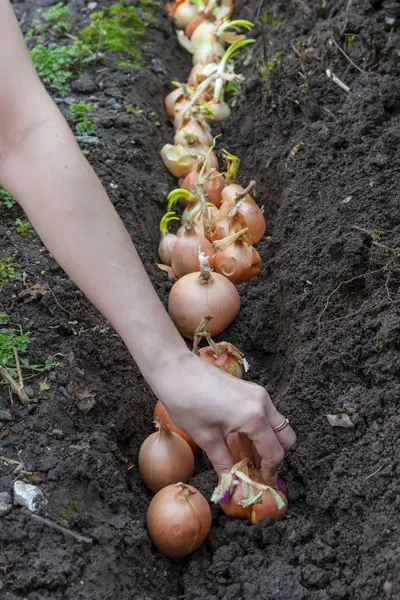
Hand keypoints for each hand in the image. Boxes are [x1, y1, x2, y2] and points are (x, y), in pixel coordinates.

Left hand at [154, 351, 295, 481]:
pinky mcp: (249, 389)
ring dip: (265, 443)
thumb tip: (230, 483)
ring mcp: (257, 394)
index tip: (263, 483)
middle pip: (284, 436)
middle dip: (275, 456)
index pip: (274, 451)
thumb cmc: (188, 402)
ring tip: (246, 460)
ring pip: (275, 424)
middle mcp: (262, 403)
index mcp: (255, 417)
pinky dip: (258, 430)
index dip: (270, 471)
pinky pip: (264, 414)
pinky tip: (240, 442)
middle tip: (258, 471)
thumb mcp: (206, 438)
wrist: (176, 369)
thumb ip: (224, 462)